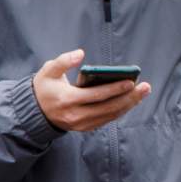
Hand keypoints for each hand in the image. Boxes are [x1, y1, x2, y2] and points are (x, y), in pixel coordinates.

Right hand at [33, 49, 150, 131]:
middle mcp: (75, 115)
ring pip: (109, 116)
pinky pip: (106, 120)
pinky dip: (120, 111)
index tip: (130, 82)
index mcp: (67, 100)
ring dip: (128, 105)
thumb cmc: (44, 87)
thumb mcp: (48, 70)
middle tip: (145, 87)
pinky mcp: (85, 127)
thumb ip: (63, 60)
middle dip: (129, 98)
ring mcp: (80, 124)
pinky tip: (132, 101)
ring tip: (143, 92)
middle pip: (107, 108)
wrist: (34, 111)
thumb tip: (81, 53)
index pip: (95, 96)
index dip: (114, 90)